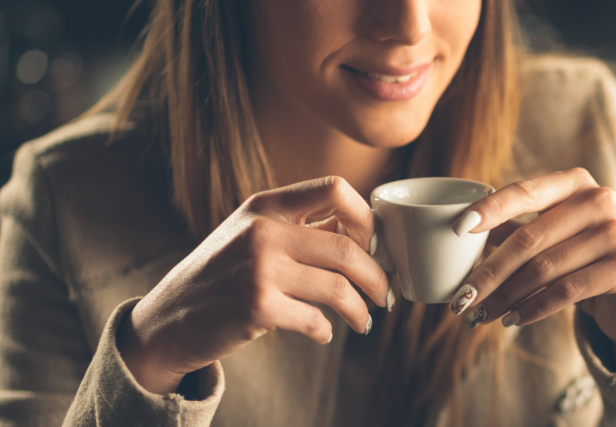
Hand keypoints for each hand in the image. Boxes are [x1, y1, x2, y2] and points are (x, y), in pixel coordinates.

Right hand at [118, 177, 390, 394]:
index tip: (372, 244)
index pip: (336, 188)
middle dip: (377, 277)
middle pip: (349, 248)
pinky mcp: (257, 307)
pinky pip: (316, 320)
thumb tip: (367, 235)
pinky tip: (323, 333)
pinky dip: (326, 331)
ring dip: (361, 310)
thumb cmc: (221, 276)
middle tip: (384, 294)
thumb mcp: (251, 234)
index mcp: (266, 205)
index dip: (365, 217)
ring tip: (365, 320)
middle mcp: (263, 230)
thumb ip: (299, 228)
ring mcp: (259, 269)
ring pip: (340, 288)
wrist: (167, 320)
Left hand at [449, 168, 615, 376]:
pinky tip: (512, 320)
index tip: (456, 230)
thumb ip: (514, 229)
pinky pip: (565, 291)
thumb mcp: (550, 238)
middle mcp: (600, 200)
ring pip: (543, 269)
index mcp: (576, 183)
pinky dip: (532, 308)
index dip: (489, 210)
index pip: (525, 191)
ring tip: (480, 315)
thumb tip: (458, 230)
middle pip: (529, 239)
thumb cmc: (582, 260)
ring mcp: (615, 233)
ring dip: (505, 297)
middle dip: (488, 273)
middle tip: (460, 299)